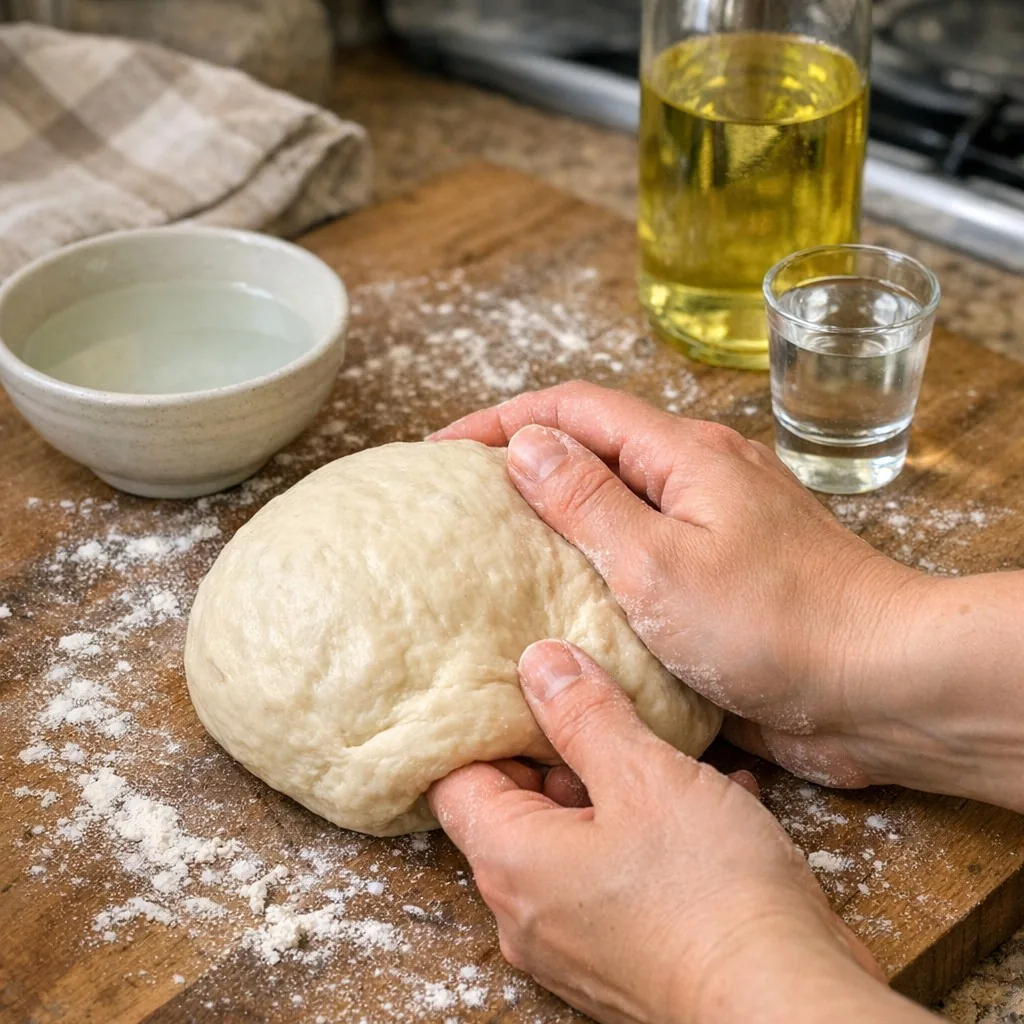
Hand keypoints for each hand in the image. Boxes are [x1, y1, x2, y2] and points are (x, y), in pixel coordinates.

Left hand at [429, 641, 927, 1023]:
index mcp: (511, 861)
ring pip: (574, 839)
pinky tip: (706, 796)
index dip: (484, 726)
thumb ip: (584, 715)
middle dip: (557, 751)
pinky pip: (617, 877)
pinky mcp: (625, 956)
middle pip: (516, 808)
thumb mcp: (643, 775)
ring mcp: (575, 941)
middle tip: (597, 701)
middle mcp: (528, 910)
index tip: (521, 684)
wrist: (786, 1007)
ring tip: (659, 745)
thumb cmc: (707, 892)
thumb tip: (539, 663)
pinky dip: (648, 835)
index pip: (458, 779)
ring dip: (613, 789)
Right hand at [432, 381, 925, 789]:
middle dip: (523, 465)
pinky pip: (641, 560)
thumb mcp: (661, 561)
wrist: (882, 687)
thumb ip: (587, 502)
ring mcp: (712, 532)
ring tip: (493, 555)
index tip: (441, 453)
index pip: (573, 409)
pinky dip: (594, 569)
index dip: (501, 420)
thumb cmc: (781, 622)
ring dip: (556, 522)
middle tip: (459, 505)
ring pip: (616, 508)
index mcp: (685, 455)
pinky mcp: (720, 585)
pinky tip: (563, 607)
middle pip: (593, 450)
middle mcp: (699, 481)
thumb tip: (525, 444)